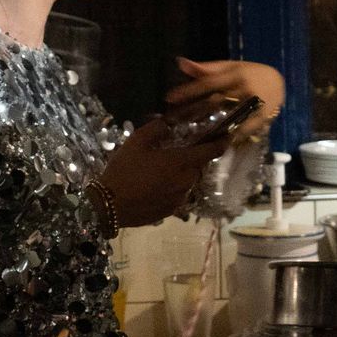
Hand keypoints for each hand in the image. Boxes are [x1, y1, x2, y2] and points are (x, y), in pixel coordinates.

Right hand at [98, 116, 227, 227]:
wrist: (109, 206)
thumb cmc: (123, 170)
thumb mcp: (135, 142)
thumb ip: (155, 129)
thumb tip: (167, 125)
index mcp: (180, 161)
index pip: (211, 151)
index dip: (221, 143)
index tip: (226, 137)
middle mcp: (186, 180)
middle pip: (197, 167)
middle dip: (190, 160)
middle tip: (173, 156)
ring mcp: (180, 198)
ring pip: (187, 182)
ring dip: (180, 175)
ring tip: (159, 173)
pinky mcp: (171, 211)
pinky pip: (178, 195)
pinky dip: (171, 189)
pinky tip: (153, 188)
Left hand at [166, 58, 284, 142]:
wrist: (279, 83)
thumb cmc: (249, 73)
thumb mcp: (230, 67)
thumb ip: (206, 68)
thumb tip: (181, 62)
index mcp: (236, 74)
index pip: (208, 83)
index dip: (188, 91)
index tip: (169, 98)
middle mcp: (245, 89)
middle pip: (216, 102)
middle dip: (193, 112)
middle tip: (173, 120)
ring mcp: (254, 105)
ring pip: (229, 118)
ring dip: (209, 128)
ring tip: (189, 136)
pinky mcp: (262, 119)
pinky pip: (243, 131)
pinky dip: (229, 137)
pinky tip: (214, 144)